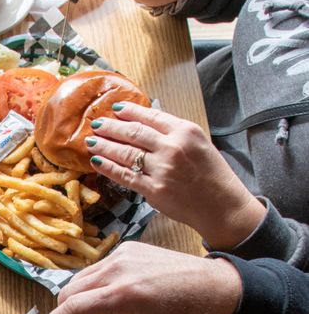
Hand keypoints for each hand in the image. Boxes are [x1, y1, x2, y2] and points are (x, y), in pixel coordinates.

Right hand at [37, 242, 241, 313]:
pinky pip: (97, 269)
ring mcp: (121, 254)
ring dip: (79, 303)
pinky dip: (94, 288)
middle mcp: (116, 268)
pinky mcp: (127, 247)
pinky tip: (110, 304)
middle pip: (70, 291)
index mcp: (122, 294)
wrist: (216, 286)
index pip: (73, 308)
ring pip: (81, 279)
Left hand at [83, 102, 265, 248]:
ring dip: (105, 146)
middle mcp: (172, 147)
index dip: (129, 111)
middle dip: (111, 127)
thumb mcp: (199, 143)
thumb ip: (174, 133)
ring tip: (92, 141)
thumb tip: (144, 123)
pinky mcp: (154, 189)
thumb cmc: (211, 174)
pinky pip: (125, 176)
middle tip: (96, 123)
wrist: (221, 205)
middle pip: (133, 133)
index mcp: (185, 131)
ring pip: (125, 153)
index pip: (151, 116)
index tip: (115, 108)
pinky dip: (109, 168)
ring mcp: (162, 169)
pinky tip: (97, 162)